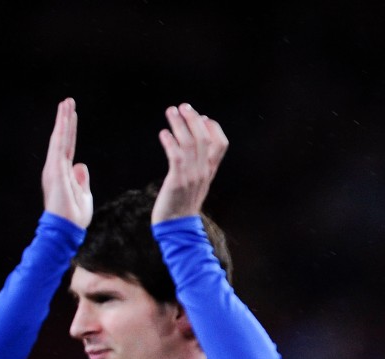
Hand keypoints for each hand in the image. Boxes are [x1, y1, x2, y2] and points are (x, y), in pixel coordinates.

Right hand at [41, 98, 92, 227]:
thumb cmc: (74, 216)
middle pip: (63, 138)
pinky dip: (62, 132)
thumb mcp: (84, 195)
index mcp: (63, 172)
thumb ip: (81, 179)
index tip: (73, 115)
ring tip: (66, 103)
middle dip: (66, 119)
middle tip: (68, 101)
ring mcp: (55, 167)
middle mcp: (56, 167)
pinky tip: (64, 119)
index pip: (69, 147)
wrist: (66, 228)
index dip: (71, 131)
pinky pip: (59, 146)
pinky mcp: (56, 170)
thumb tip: (81, 164)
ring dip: (63, 120)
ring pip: (59, 138)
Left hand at [152, 103, 228, 222]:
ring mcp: (192, 176)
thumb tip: (192, 143)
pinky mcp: (177, 181)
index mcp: (210, 170)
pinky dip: (170, 142)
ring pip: (189, 143)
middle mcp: (203, 171)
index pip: (220, 143)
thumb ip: (197, 164)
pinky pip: (176, 156)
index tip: (202, 117)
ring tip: (171, 111)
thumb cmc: (182, 202)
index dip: (213, 127)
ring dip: (180, 124)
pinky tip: (163, 134)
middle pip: (204, 138)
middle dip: (194, 119)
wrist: (177, 225)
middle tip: (183, 106)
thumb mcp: (196, 181)